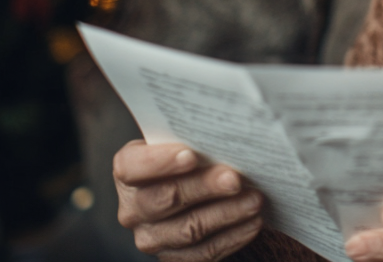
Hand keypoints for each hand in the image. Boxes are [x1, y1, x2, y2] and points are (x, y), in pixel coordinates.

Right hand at [113, 140, 263, 261]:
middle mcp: (133, 209)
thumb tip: (227, 132)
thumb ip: (193, 138)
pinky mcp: (174, 258)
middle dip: (203, 188)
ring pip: (188, 229)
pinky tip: (253, 222)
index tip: (191, 155)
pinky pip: (204, 252)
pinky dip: (233, 236)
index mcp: (128, 173)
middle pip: (164, 199)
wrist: (188, 189)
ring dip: (226, 213)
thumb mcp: (181, 143)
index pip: (131, 167)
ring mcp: (152, 237)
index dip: (158, 162)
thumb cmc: (189, 158)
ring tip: (254, 200)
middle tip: (234, 178)